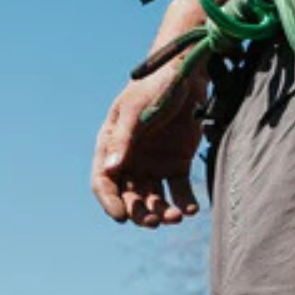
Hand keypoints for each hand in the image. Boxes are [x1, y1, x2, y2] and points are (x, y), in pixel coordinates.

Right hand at [92, 66, 207, 227]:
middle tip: (153, 222)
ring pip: (153, 198)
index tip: (122, 217)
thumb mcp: (137, 110)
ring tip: (175, 217)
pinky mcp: (177, 164)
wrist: (188, 73)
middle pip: (129, 196)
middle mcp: (130, 159)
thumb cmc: (156, 86)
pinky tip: (190, 209)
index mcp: (111, 145)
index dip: (110, 202)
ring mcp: (153, 164)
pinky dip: (184, 202)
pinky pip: (178, 190)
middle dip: (139, 213)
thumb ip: (124, 139)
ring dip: (161, 212)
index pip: (103, 181)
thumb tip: (110, 169)